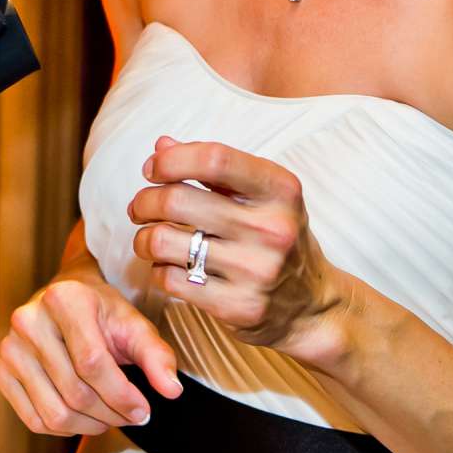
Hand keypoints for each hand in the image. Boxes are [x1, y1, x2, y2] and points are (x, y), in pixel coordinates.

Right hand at [0, 268, 182, 436]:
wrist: (64, 300)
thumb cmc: (102, 313)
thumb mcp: (134, 324)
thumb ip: (156, 355)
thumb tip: (172, 391)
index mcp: (64, 299)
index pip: (93, 363)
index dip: (122, 395)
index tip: (144, 411)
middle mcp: (28, 319)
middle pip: (74, 392)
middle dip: (111, 415)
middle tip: (130, 417)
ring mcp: (9, 346)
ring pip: (54, 412)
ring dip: (89, 427)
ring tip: (108, 418)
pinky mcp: (0, 369)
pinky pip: (33, 419)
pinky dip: (63, 429)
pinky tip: (82, 417)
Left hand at [128, 136, 350, 358]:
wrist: (311, 305)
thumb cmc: (277, 238)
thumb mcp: (261, 195)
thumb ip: (214, 168)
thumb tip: (161, 145)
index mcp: (280, 190)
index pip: (214, 159)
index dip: (171, 160)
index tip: (153, 169)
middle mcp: (271, 229)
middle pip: (177, 200)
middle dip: (145, 201)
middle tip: (140, 208)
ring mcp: (256, 271)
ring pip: (164, 242)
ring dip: (143, 238)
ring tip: (148, 239)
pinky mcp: (239, 307)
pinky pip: (170, 280)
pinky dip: (158, 270)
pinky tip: (170, 267)